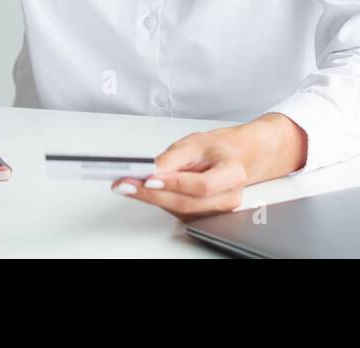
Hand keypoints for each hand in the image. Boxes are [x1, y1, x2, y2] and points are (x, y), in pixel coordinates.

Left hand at [109, 113, 306, 220]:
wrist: (234, 158)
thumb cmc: (217, 149)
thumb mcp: (196, 142)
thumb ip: (174, 158)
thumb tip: (152, 169)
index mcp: (233, 174)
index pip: (202, 185)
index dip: (174, 183)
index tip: (148, 177)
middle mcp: (228, 197)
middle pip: (187, 203)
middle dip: (153, 194)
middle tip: (126, 184)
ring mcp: (217, 211)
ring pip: (180, 210)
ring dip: (150, 199)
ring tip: (126, 185)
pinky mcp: (203, 216)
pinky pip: (178, 212)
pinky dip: (158, 201)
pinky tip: (141, 190)